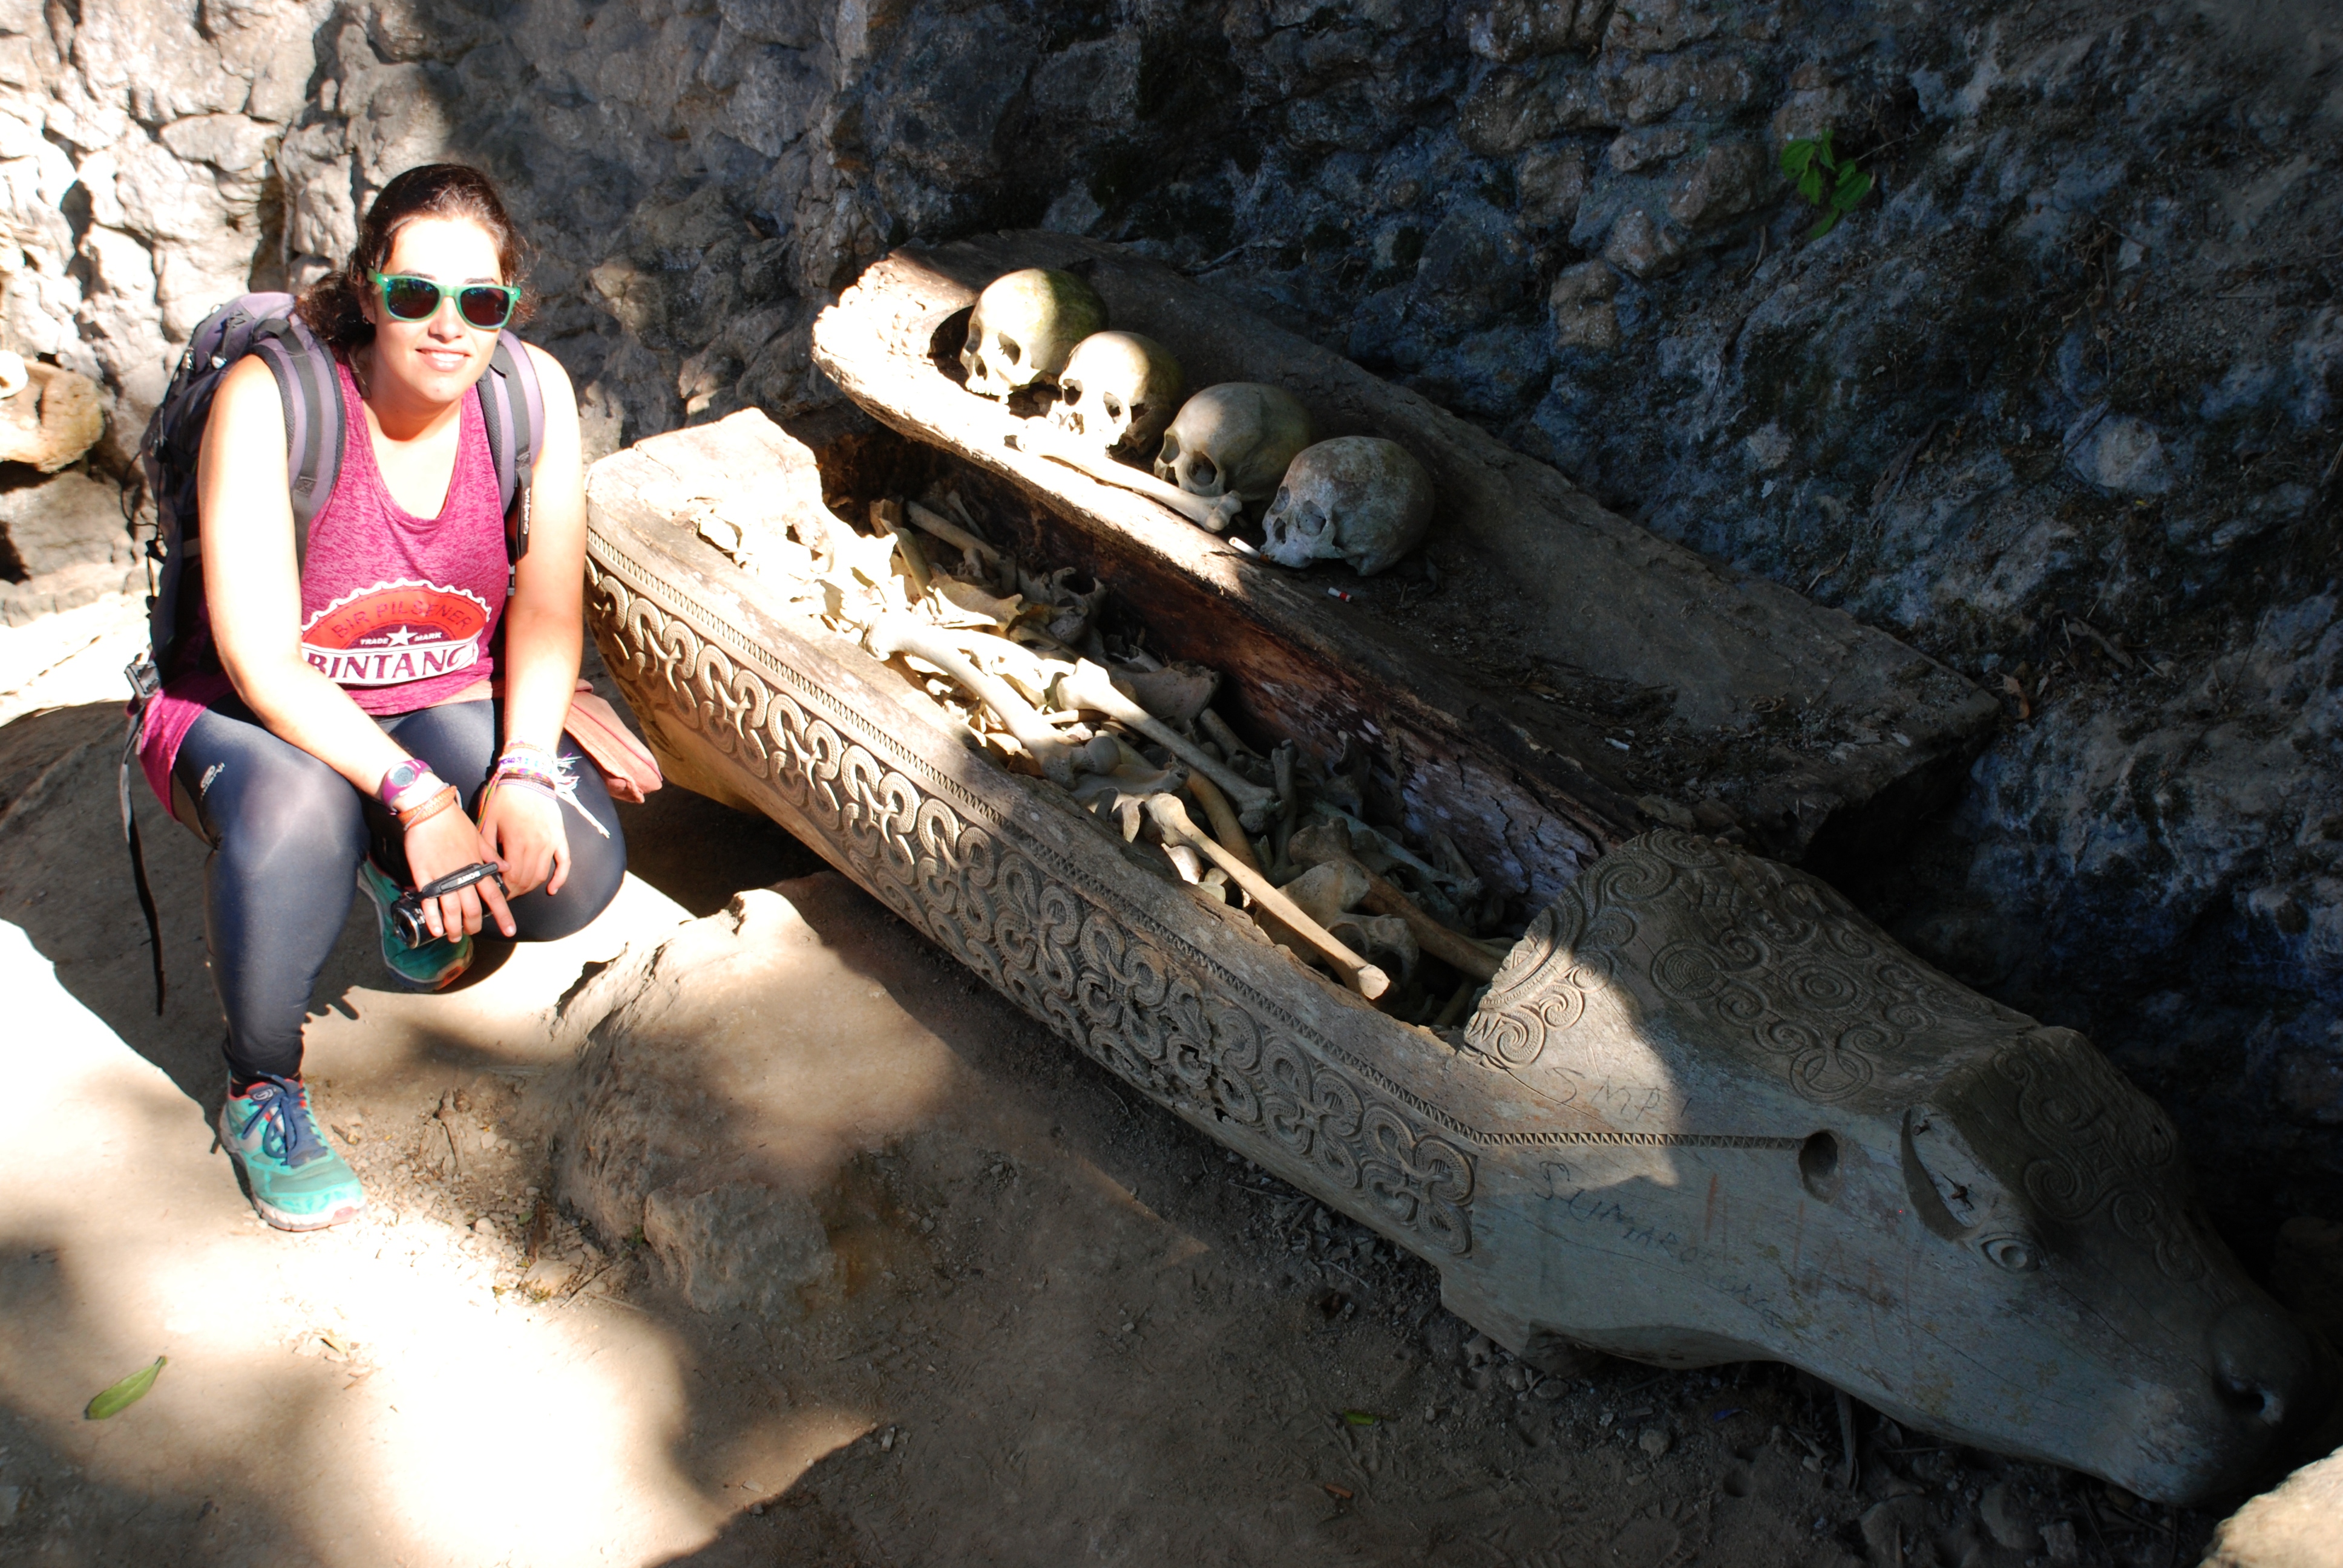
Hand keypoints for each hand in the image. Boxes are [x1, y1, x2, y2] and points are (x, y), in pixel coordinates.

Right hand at [404, 802, 515, 938]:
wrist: (430, 811)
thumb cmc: (455, 823)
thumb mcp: (478, 838)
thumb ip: (491, 856)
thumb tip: (506, 868)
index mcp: (478, 868)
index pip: (495, 897)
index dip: (503, 916)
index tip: (510, 930)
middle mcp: (463, 876)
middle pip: (473, 910)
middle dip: (474, 925)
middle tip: (472, 932)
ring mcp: (443, 878)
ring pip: (452, 912)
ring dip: (454, 928)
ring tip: (454, 937)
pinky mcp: (424, 877)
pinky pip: (430, 903)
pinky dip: (434, 919)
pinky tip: (436, 930)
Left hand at [479, 782, 570, 900]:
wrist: (529, 777)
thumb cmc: (505, 798)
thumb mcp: (489, 820)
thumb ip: (488, 847)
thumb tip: (492, 871)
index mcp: (516, 841)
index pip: (512, 877)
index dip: (505, 890)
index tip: (497, 894)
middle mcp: (536, 844)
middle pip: (527, 880)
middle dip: (515, 892)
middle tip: (505, 895)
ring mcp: (551, 842)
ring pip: (542, 874)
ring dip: (530, 887)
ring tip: (519, 890)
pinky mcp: (560, 838)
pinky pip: (564, 863)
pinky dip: (560, 879)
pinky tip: (552, 890)